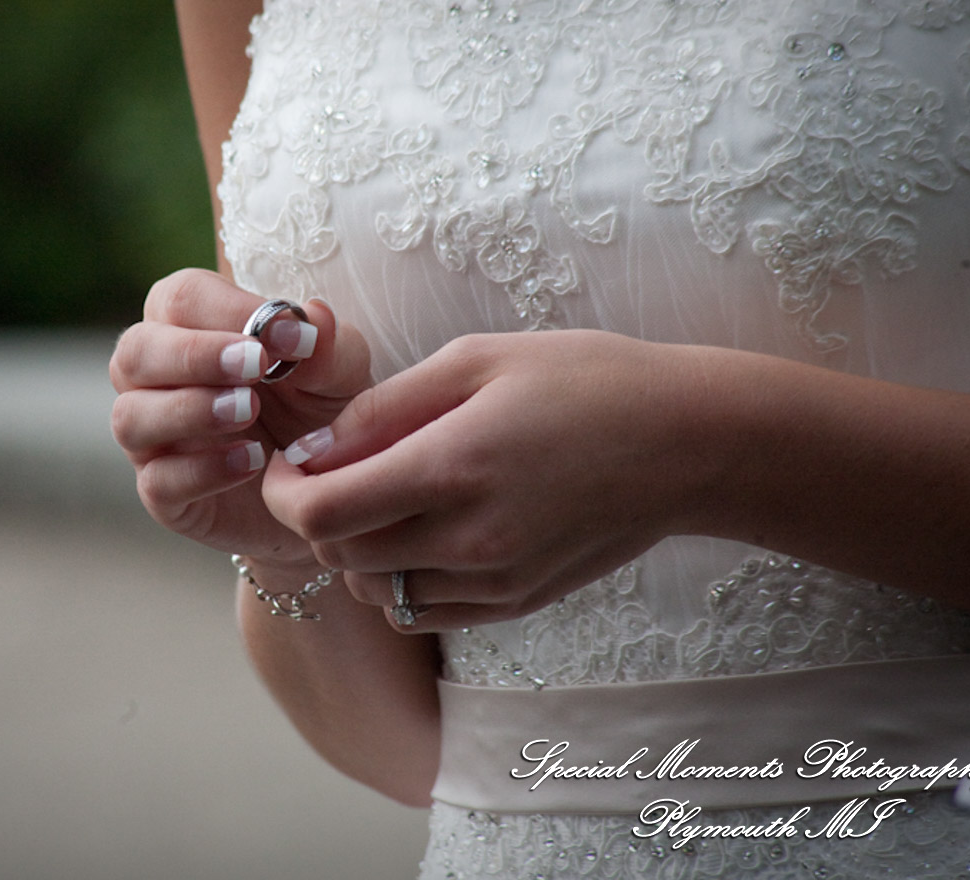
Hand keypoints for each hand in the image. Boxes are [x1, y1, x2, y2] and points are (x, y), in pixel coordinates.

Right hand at [110, 268, 371, 565]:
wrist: (327, 491)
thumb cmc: (321, 410)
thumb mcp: (341, 375)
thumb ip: (328, 347)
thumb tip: (315, 315)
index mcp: (191, 326)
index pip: (179, 297)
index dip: (227, 311)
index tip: (286, 337)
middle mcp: (156, 379)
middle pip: (136, 352)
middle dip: (193, 355)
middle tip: (255, 367)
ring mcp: (153, 439)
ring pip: (130, 417)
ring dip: (188, 410)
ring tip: (249, 411)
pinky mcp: (163, 494)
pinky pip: (157, 481)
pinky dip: (202, 470)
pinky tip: (252, 462)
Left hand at [262, 330, 715, 628]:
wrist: (688, 444)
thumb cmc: (585, 381)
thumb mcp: (476, 360)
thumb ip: (383, 408)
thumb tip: (310, 448)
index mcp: (451, 469)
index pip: (318, 513)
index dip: (280, 489)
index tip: (288, 458)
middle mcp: (467, 541)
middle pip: (336, 555)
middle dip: (312, 513)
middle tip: (334, 467)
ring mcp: (494, 582)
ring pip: (374, 590)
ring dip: (355, 549)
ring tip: (384, 495)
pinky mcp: (515, 603)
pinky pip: (422, 609)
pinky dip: (400, 577)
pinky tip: (425, 530)